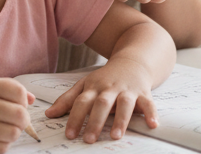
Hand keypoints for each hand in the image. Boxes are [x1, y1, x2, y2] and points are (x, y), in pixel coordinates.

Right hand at [0, 77, 33, 153]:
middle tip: (18, 120)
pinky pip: (1, 149)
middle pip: (19, 115)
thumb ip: (6, 90)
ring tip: (4, 129)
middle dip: (23, 119)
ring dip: (13, 132)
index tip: (18, 103)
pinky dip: (2, 145)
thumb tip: (32, 100)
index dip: (23, 99)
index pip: (18, 92)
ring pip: (13, 134)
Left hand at [44, 57, 158, 142]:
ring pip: (124, 103)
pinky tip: (152, 124)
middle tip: (89, 140)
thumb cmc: (106, 77)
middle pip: (101, 104)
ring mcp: (127, 89)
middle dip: (95, 122)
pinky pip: (148, 103)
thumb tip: (48, 114)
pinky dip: (151, 113)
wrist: (133, 60)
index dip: (75, 118)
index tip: (69, 134)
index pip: (81, 102)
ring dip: (120, 119)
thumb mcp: (85, 84)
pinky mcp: (143, 92)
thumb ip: (67, 100)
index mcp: (94, 87)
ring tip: (115, 136)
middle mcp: (110, 88)